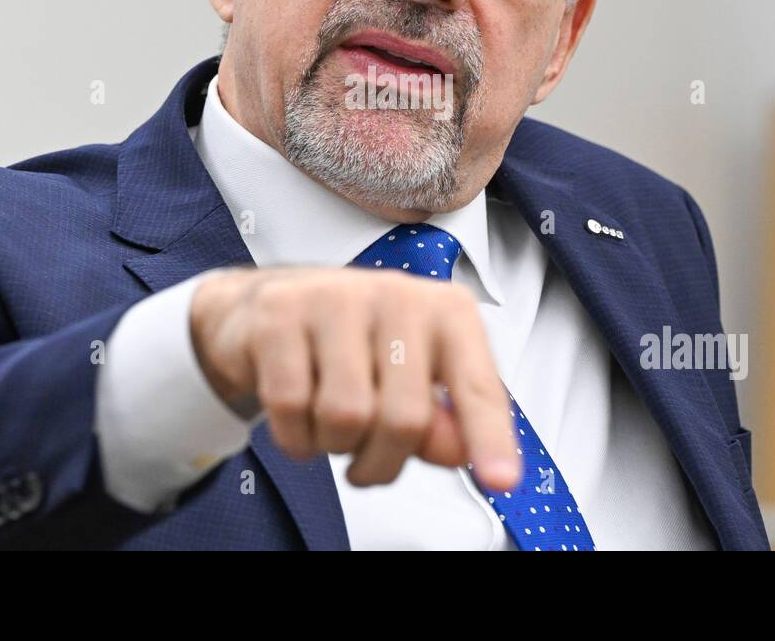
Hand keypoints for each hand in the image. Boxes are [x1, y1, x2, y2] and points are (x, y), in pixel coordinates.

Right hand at [189, 265, 520, 491]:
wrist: (272, 309)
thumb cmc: (356, 347)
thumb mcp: (411, 382)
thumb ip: (441, 424)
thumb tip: (456, 451)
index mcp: (447, 312)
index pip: (477, 387)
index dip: (489, 439)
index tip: (501, 480)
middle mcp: (398, 294)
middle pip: (405, 419)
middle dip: (381, 460)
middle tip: (367, 457)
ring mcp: (336, 297)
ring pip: (346, 416)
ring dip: (333, 445)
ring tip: (329, 422)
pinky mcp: (280, 312)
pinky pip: (291, 405)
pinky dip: (294, 434)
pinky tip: (297, 414)